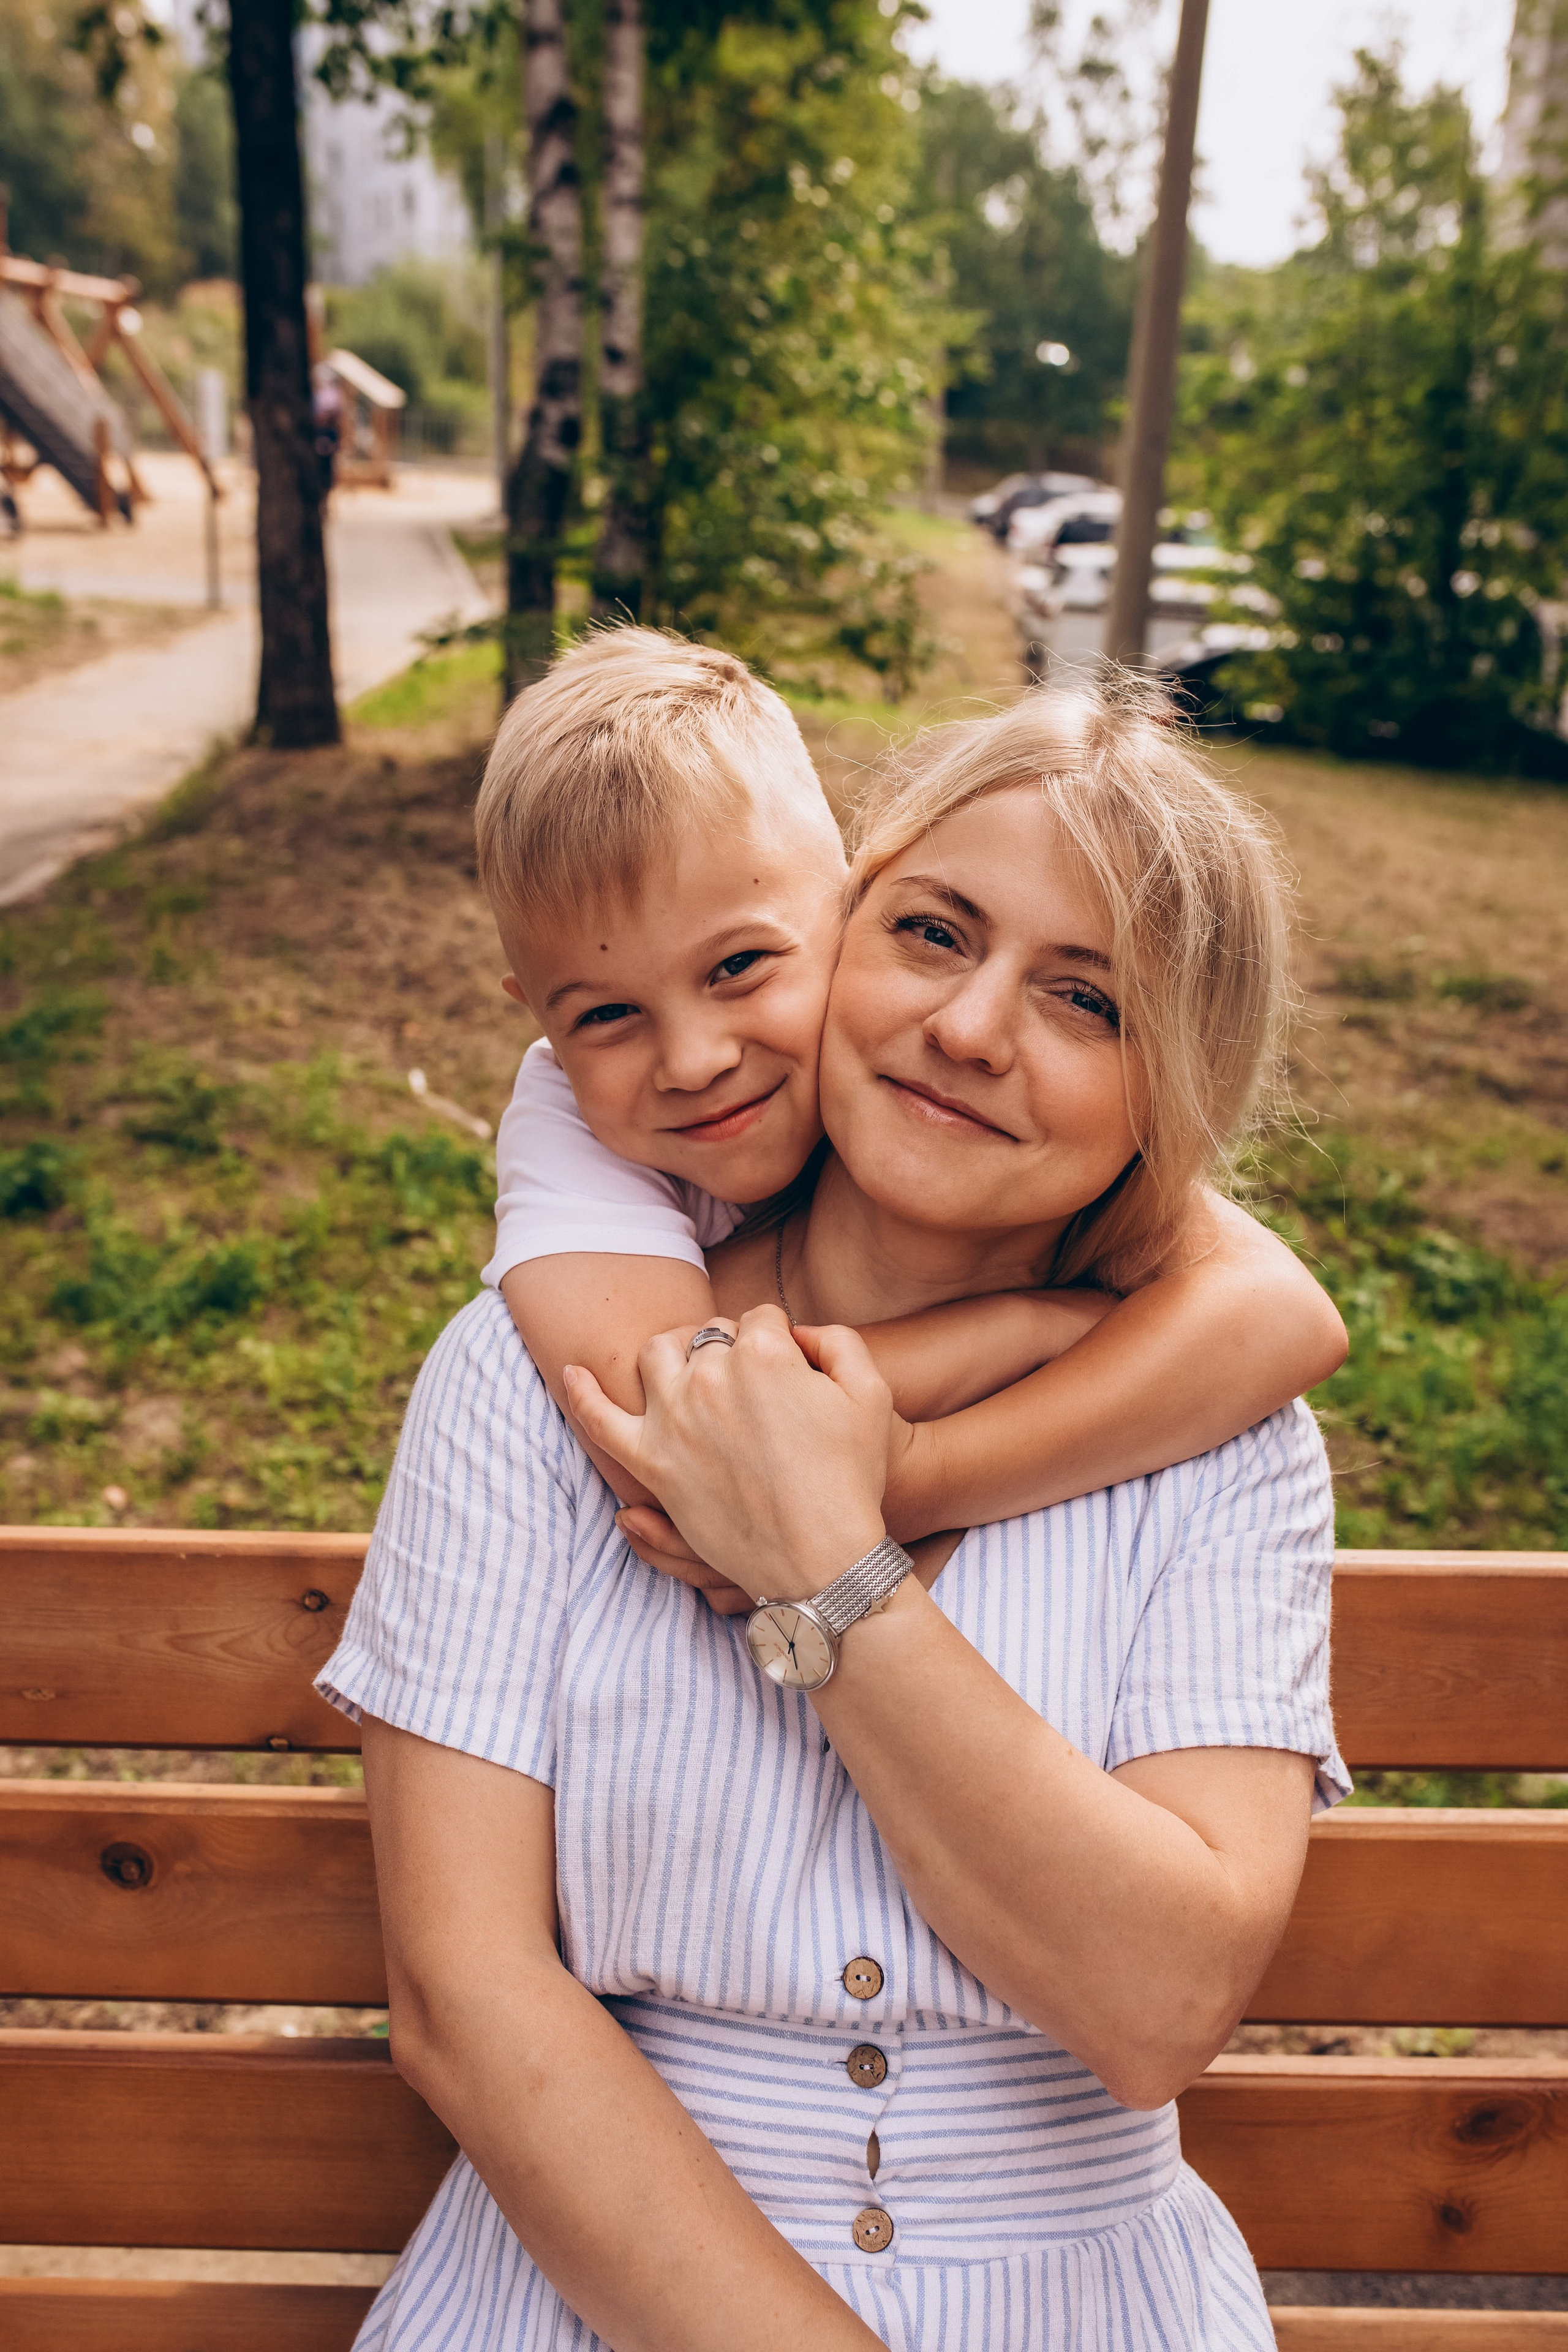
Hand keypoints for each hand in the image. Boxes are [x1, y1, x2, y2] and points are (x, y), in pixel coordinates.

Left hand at [565, 1307, 891, 1601]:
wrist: (824, 1558)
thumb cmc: (852, 1479)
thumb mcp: (871, 1394)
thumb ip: (838, 1341)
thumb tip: (798, 1332)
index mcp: (764, 1352)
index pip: (761, 1320)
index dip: (778, 1341)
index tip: (790, 1369)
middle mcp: (711, 1375)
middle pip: (709, 1334)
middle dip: (729, 1347)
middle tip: (750, 1383)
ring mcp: (674, 1417)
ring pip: (658, 1356)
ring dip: (674, 1354)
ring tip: (691, 1373)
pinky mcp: (651, 1461)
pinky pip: (600, 1419)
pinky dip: (582, 1394)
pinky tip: (572, 1373)